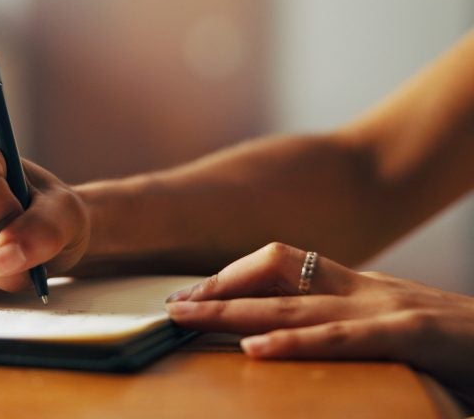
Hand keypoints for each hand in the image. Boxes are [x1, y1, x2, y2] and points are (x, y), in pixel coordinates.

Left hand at [165, 242, 473, 406]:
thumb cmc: (455, 343)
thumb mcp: (390, 328)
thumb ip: (343, 327)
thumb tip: (284, 336)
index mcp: (354, 287)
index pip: (279, 265)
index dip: (232, 275)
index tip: (192, 293)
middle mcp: (360, 289)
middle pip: (272, 280)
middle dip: (217, 291)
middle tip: (170, 304)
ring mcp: (383, 308)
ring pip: (292, 305)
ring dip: (233, 312)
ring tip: (188, 318)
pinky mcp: (409, 334)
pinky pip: (341, 338)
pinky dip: (296, 343)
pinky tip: (258, 350)